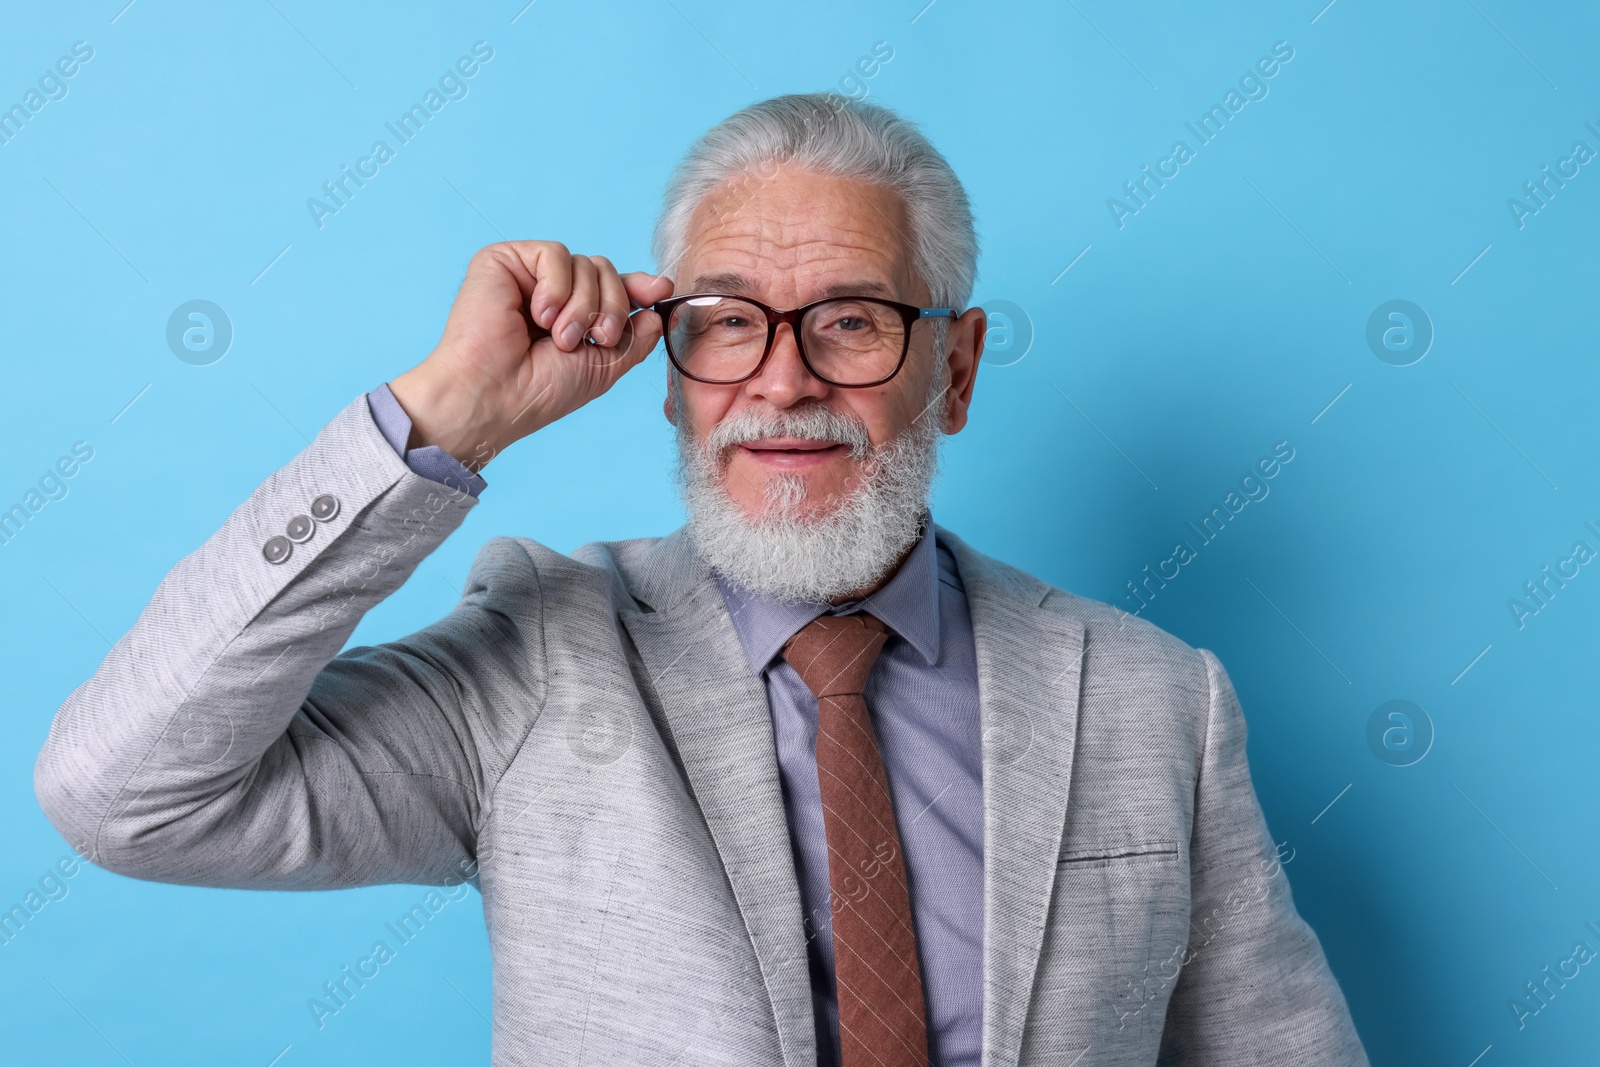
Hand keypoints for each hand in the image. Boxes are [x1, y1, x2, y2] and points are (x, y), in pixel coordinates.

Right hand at [389, 241, 673, 470]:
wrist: (497, 395)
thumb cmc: (541, 389)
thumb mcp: (604, 366)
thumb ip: (634, 336)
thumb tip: (657, 305)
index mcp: (573, 316)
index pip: (613, 286)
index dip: (638, 287)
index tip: (660, 290)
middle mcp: (551, 293)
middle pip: (606, 271)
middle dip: (612, 306)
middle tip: (597, 338)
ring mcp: (528, 276)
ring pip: (585, 263)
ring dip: (583, 306)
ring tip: (559, 338)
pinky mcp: (503, 261)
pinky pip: (554, 254)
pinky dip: (556, 287)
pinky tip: (539, 316)